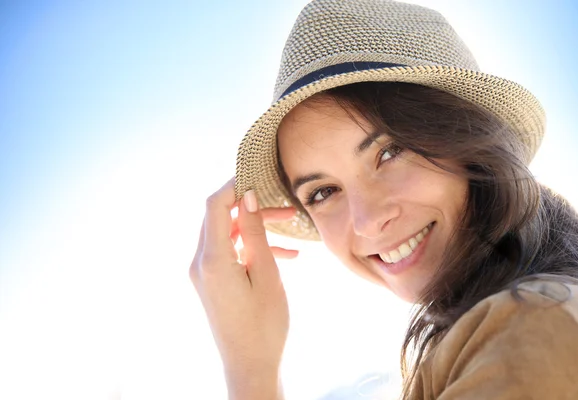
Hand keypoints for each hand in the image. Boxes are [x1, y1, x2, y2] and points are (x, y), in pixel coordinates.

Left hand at [189, 178, 296, 398]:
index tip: (259, 175)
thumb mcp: (266, 274)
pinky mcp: (211, 282)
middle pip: (220, 217)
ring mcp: (203, 273)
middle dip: (251, 207)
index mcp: (211, 259)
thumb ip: (255, 233)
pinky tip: (284, 254)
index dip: (235, 185)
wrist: (250, 366)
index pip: (214, 205)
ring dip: (255, 228)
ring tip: (289, 228)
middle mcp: (200, 263)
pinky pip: (229, 253)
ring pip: (227, 234)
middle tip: (284, 207)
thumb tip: (247, 197)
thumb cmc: (264, 325)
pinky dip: (251, 247)